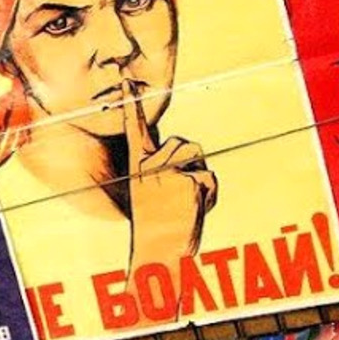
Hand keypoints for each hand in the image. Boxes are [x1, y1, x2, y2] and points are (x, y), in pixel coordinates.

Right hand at [123, 81, 216, 268]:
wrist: (159, 255)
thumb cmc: (157, 228)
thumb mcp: (152, 194)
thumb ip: (161, 169)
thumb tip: (181, 151)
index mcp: (136, 167)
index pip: (135, 130)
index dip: (132, 106)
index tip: (128, 84)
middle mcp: (149, 165)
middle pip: (184, 145)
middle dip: (191, 165)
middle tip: (178, 197)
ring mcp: (169, 172)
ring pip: (198, 157)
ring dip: (200, 178)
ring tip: (184, 203)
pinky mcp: (189, 180)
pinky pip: (210, 179)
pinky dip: (209, 197)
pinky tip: (193, 211)